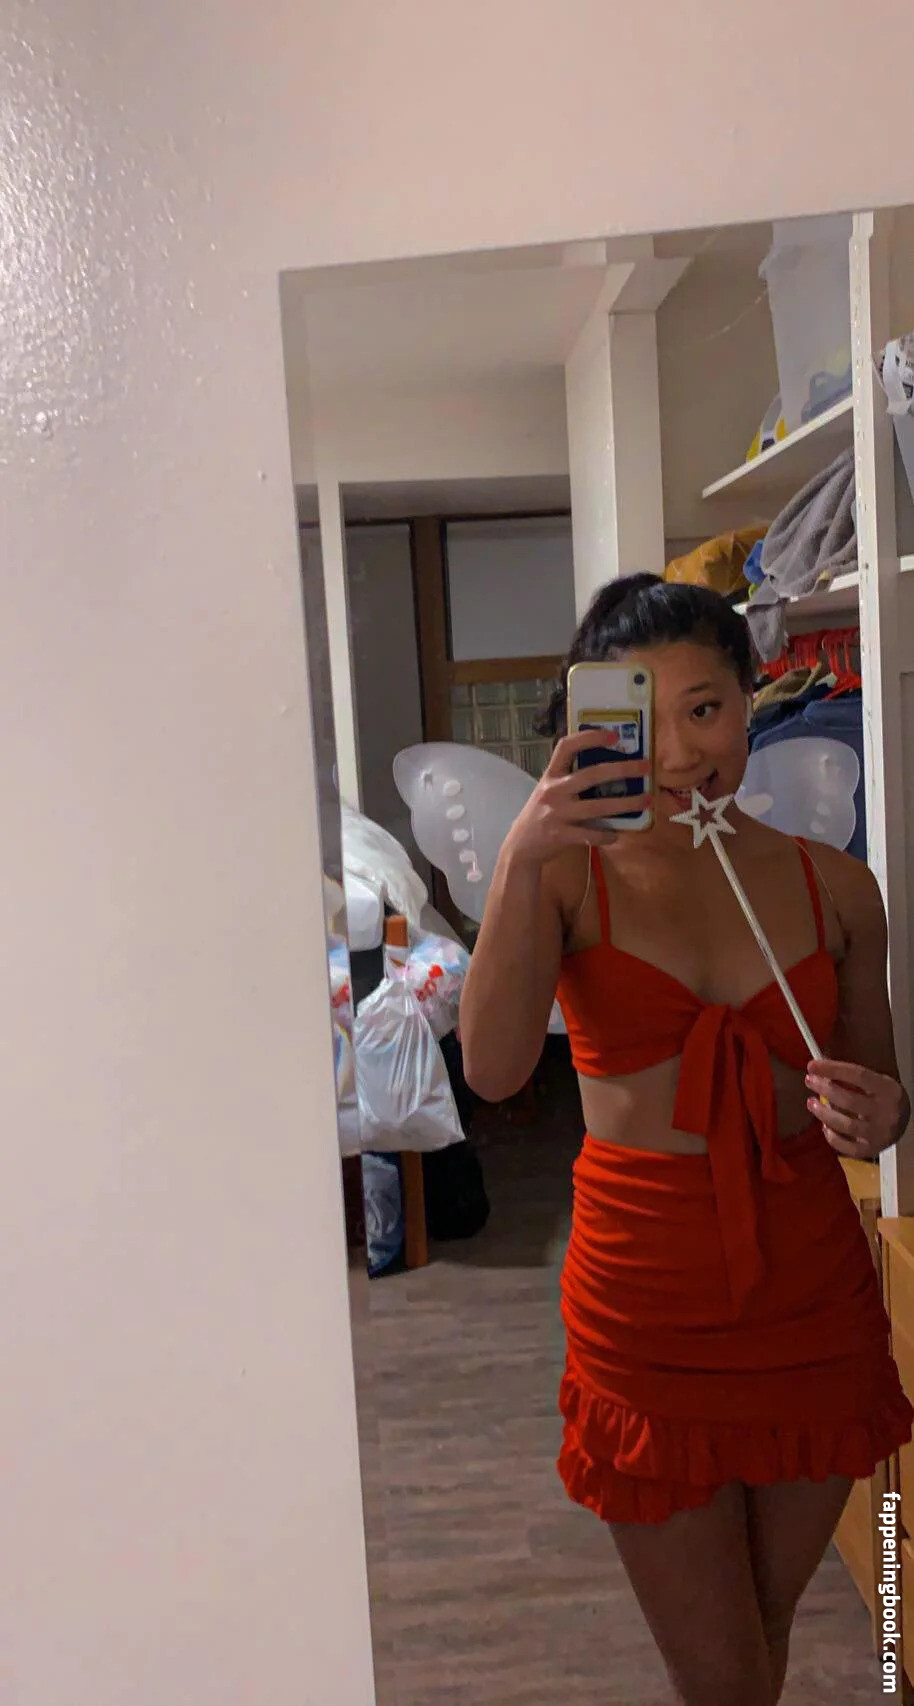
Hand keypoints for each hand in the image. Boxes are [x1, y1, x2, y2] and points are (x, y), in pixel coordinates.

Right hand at [502, 730, 650, 867]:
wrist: (520, 846)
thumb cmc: (541, 813)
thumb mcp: (549, 790)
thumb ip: (570, 780)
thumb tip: (609, 770)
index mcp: (551, 775)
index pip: (566, 747)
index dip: (589, 738)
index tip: (613, 736)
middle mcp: (553, 790)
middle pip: (591, 774)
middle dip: (621, 770)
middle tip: (645, 766)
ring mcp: (556, 813)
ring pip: (598, 807)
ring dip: (626, 804)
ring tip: (647, 800)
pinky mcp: (560, 835)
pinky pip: (591, 834)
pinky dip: (607, 835)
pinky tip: (616, 834)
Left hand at [806, 1059, 909, 1157]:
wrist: (907, 1122)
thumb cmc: (884, 1097)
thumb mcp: (877, 1081)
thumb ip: (852, 1076)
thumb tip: (820, 1069)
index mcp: (888, 1089)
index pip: (858, 1075)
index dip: (833, 1069)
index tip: (812, 1065)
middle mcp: (886, 1112)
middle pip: (849, 1100)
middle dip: (825, 1089)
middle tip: (810, 1081)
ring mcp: (879, 1133)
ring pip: (846, 1125)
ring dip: (824, 1113)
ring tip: (812, 1103)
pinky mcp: (872, 1150)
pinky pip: (847, 1147)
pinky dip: (832, 1137)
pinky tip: (825, 1126)